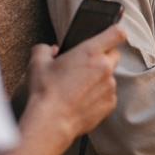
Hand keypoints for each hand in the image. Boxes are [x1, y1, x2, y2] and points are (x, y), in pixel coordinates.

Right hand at [0, 26, 126, 154]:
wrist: (50, 122)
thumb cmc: (45, 91)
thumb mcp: (37, 63)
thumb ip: (45, 49)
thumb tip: (52, 50)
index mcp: (90, 51)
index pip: (116, 33)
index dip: (114, 32)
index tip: (109, 36)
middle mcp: (104, 67)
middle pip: (114, 54)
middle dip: (104, 57)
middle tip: (86, 65)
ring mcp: (109, 86)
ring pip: (110, 77)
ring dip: (99, 79)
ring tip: (80, 88)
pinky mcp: (110, 104)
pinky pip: (108, 95)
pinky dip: (99, 96)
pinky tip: (82, 101)